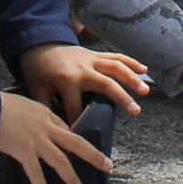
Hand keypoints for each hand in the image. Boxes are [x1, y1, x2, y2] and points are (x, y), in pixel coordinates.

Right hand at [0, 89, 111, 183]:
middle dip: (93, 155)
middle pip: (76, 143)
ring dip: (71, 178)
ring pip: (61, 161)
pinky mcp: (24, 151)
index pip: (66, 129)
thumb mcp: (22, 104)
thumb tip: (32, 127)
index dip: (76, 142)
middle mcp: (46, 127)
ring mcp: (37, 140)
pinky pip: (36, 173)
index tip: (84, 150)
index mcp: (45, 113)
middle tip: (106, 165)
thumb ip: (32, 116)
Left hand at [19, 42, 147, 121]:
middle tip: (136, 111)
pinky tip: (145, 70)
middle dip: (121, 97)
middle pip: (105, 84)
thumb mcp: (37, 91)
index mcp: (66, 80)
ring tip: (145, 91)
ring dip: (131, 78)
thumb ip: (48, 110)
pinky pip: (115, 56)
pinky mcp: (95, 54)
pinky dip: (130, 62)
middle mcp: (82, 69)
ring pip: (115, 67)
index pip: (77, 108)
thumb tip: (58, 132)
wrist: (38, 44)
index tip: (87, 140)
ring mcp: (90, 60)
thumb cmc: (37, 71)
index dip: (81, 123)